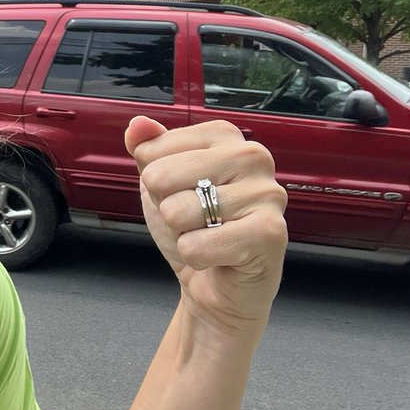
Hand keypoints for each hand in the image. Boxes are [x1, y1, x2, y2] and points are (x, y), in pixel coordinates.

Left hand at [124, 117, 287, 332]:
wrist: (215, 284)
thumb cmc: (193, 229)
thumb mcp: (160, 183)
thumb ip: (148, 149)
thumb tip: (138, 125)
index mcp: (224, 136)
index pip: (151, 150)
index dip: (155, 183)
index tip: (183, 195)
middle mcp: (252, 156)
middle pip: (161, 178)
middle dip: (166, 209)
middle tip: (195, 221)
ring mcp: (266, 192)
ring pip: (177, 212)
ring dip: (183, 234)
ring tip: (209, 235)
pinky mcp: (271, 232)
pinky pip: (196, 245)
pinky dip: (196, 257)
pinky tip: (219, 257)